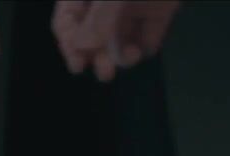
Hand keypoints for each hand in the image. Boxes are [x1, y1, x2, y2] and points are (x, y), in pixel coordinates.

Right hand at [52, 0, 181, 81]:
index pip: (68, 20)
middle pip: (95, 34)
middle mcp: (108, 0)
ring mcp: (134, 4)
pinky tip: (147, 47)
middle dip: (99, 55)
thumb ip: (98, 21)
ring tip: (133, 55)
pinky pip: (150, 34)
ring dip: (123, 53)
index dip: (70, 43)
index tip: (79, 65)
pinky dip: (148, 44)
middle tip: (106, 74)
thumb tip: (81, 47)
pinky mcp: (160, 10)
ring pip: (122, 38)